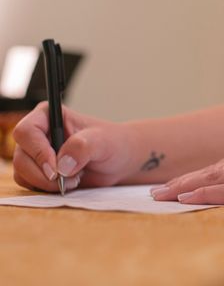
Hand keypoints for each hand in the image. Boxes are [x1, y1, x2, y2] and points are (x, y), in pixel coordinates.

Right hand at [12, 102, 133, 192]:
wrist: (120, 159)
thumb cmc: (114, 143)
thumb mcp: (104, 141)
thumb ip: (83, 147)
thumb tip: (61, 165)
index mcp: (49, 115)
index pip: (26, 132)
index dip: (38, 152)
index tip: (56, 169)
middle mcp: (39, 133)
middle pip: (21, 157)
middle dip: (44, 174)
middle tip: (70, 179)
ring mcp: (37, 153)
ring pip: (22, 173)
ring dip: (47, 183)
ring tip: (75, 178)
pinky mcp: (39, 170)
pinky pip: (30, 184)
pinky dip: (47, 189)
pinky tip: (69, 183)